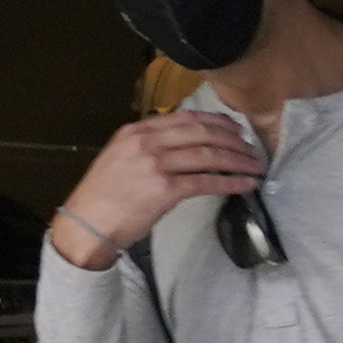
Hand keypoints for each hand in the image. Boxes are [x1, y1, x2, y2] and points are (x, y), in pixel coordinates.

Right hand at [45, 111, 262, 265]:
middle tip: (251, 147)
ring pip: (209, 155)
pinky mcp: (165, 190)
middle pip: (202, 132)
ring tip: (255, 165)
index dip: (216, 121)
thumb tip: (185, 142)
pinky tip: (246, 184)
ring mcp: (156, 165)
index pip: (185, 117)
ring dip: (238, 159)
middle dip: (233, 138)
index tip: (234, 127)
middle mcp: (147, 143)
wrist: (87, 224)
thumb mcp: (120, 156)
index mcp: (136, 132)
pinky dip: (231, 181)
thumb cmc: (104, 196)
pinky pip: (207, 181)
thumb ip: (149, 145)